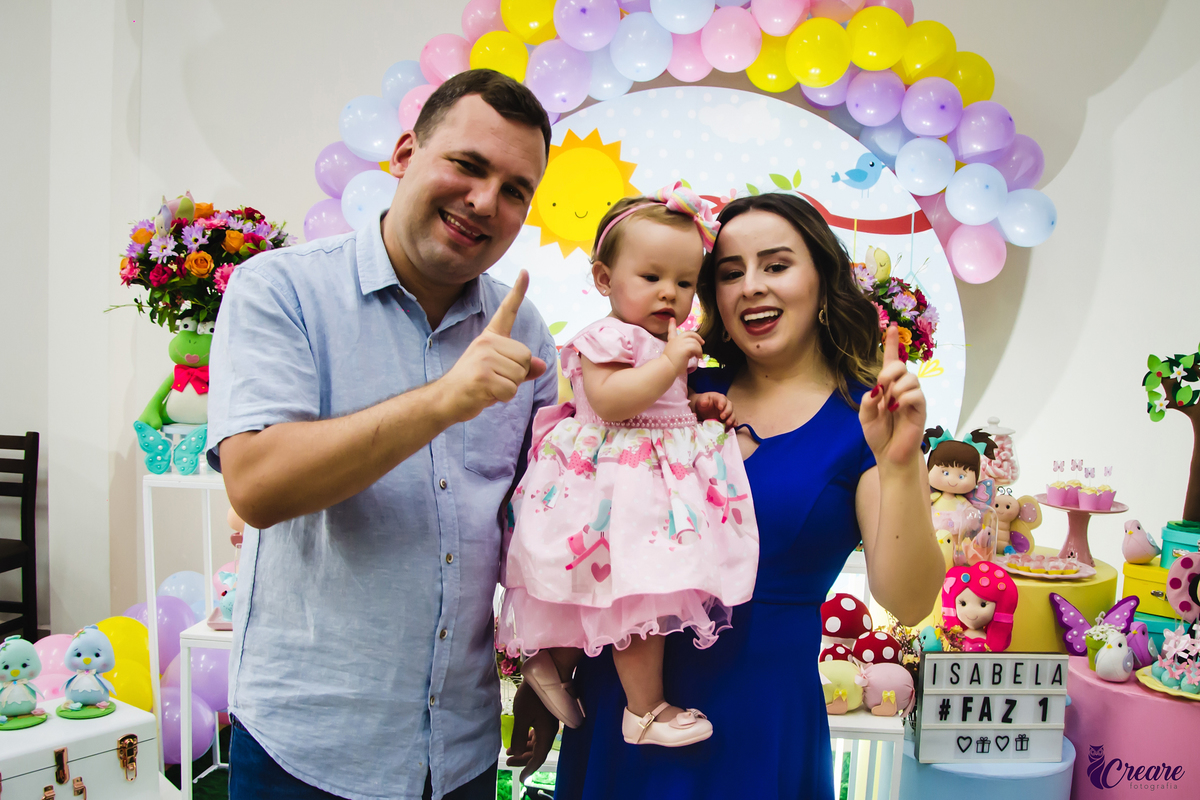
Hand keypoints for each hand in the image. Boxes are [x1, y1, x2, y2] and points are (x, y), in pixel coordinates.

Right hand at [438, 270, 547, 423]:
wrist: (445, 399)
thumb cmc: (474, 386)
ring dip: (509, 387)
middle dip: (517, 375)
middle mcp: (486, 342)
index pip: (507, 311)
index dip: (518, 292)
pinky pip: (511, 389)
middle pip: (525, 356)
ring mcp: (483, 357)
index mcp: (490, 338)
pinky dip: (503, 397)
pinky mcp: (482, 376)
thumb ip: (521, 368)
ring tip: (489, 386)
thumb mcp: (500, 373)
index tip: (525, 272)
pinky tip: (486, 394)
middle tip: (495, 379)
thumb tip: (542, 365)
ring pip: (520, 374)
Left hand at [506, 680, 559, 783]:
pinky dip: (528, 739)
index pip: (538, 758)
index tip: (520, 778)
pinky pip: (538, 734)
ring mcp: (549, 724)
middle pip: (537, 751)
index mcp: (546, 734)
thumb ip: (518, 736)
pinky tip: (519, 738)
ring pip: (537, 743)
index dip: (529, 769)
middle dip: (523, 758)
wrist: (547, 674)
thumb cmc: (533, 695)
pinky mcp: (546, 717)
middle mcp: (550, 731)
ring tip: (509, 750)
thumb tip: (515, 752)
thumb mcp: (522, 716)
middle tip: (508, 760)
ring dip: (524, 748)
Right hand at [661, 318, 703, 372]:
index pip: (671, 331)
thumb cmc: (670, 366)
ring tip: (698, 355)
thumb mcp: (675, 355)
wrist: (666, 368)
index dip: (672, 324)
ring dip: (699, 349)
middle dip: (697, 337)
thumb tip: (692, 352)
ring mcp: (680, 343)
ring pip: (695, 341)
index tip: (672, 319)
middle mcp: (676, 340)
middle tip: (702, 343)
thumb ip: (682, 350)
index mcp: (672, 342)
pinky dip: (699, 352)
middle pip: (689, 333)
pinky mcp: (685, 348)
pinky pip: (696, 347)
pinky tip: (698, 357)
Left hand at [691, 392, 735, 427]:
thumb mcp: (701, 400)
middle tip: (722, 417)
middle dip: (727, 412)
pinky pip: (733, 420)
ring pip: (732, 414)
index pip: (722, 399)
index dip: (722, 403)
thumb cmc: (703, 402)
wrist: (703, 408)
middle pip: (729, 406)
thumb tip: (704, 402)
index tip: (720, 408)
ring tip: (728, 423)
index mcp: (719, 398)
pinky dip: (734, 423)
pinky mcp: (728, 418)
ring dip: (731, 418)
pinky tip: (733, 426)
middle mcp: (726, 404)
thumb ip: (703, 400)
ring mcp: (728, 411)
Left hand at [860, 325, 926, 467]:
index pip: (891, 361)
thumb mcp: (865, 417)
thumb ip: (866, 401)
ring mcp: (913, 398)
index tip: (891, 327)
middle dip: (889, 371)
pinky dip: (904, 398)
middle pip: (901, 365)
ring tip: (889, 404)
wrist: (889, 454)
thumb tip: (876, 390)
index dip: (891, 344)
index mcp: (888, 387)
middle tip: (880, 387)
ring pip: (910, 378)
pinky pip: (916, 394)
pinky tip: (896, 408)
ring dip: (896, 387)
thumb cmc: (879, 434)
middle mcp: (902, 388)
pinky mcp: (920, 408)